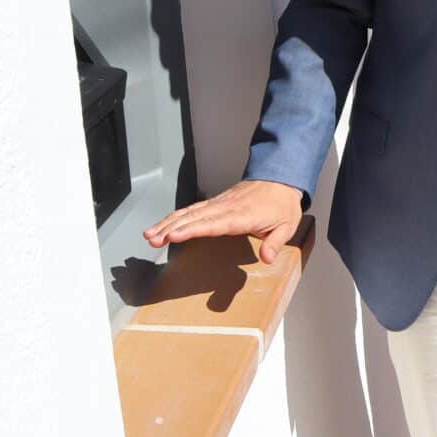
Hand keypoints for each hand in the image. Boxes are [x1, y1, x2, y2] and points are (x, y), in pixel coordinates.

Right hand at [145, 180, 304, 264]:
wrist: (281, 178)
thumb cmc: (282, 204)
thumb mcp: (287, 225)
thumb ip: (275, 243)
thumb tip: (267, 258)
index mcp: (242, 215)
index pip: (213, 223)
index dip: (193, 229)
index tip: (174, 235)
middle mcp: (226, 208)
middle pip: (194, 218)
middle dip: (171, 227)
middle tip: (152, 238)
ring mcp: (219, 203)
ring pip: (189, 212)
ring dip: (168, 222)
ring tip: (149, 234)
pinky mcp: (215, 203)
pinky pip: (192, 209)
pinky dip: (175, 216)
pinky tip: (162, 225)